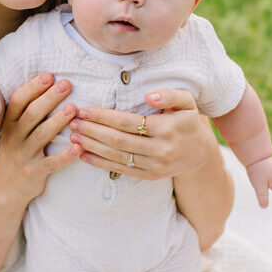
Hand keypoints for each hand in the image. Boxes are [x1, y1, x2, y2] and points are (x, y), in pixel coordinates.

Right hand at [0, 73, 80, 205]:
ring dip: (58, 121)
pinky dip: (65, 156)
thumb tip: (49, 84)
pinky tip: (78, 147)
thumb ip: (26, 112)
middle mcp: (14, 138)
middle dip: (49, 97)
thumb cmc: (16, 152)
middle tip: (66, 84)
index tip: (49, 76)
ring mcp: (24, 156)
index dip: (33, 87)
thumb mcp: (13, 131)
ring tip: (74, 108)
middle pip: (32, 114)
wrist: (6, 188)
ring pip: (42, 135)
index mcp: (9, 124)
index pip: (18, 101)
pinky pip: (52, 163)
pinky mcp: (35, 172)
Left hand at [67, 88, 206, 179]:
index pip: (127, 122)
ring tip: (73, 136)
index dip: (103, 117)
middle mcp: (160, 150)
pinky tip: (83, 155)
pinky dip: (100, 163)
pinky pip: (120, 170)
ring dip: (92, 147)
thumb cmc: (187, 120)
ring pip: (116, 156)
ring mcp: (154, 166)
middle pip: (118, 140)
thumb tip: (148, 97)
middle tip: (72, 123)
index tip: (84, 110)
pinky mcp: (149, 176)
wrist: (200, 152)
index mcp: (166, 129)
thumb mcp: (186, 101)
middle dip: (92, 131)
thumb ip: (169, 95)